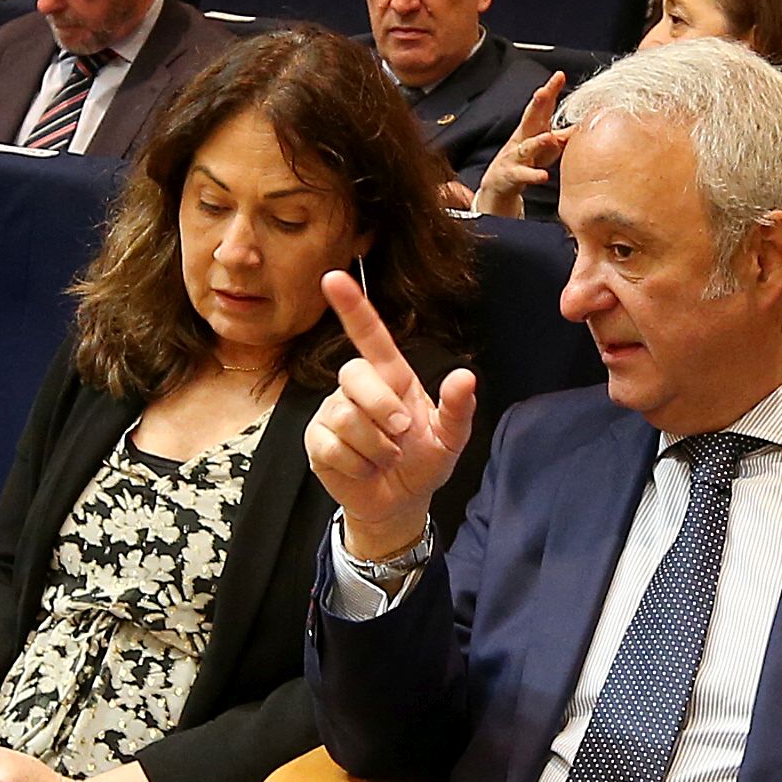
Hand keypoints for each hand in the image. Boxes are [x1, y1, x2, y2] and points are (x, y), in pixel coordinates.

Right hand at [304, 269, 476, 565]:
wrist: (399, 503)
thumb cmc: (424, 462)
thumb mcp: (450, 438)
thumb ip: (459, 409)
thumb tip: (465, 376)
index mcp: (391, 377)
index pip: (370, 335)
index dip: (352, 306)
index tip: (334, 277)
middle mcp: (357, 388)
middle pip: (355, 374)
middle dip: (382, 407)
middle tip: (402, 434)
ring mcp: (332, 413)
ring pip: (346, 417)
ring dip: (377, 447)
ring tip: (387, 459)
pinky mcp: (316, 441)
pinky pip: (333, 447)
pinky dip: (359, 465)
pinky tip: (366, 470)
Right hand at [473, 73, 571, 219]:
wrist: (498, 185)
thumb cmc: (525, 162)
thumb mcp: (546, 147)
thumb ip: (563, 136)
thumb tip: (585, 124)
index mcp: (532, 130)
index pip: (543, 107)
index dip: (550, 91)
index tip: (559, 75)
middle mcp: (522, 139)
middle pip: (530, 118)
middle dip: (537, 104)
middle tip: (544, 92)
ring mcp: (515, 157)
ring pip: (526, 147)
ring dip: (537, 142)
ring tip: (549, 138)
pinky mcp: (511, 175)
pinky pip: (523, 175)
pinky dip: (533, 175)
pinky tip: (544, 176)